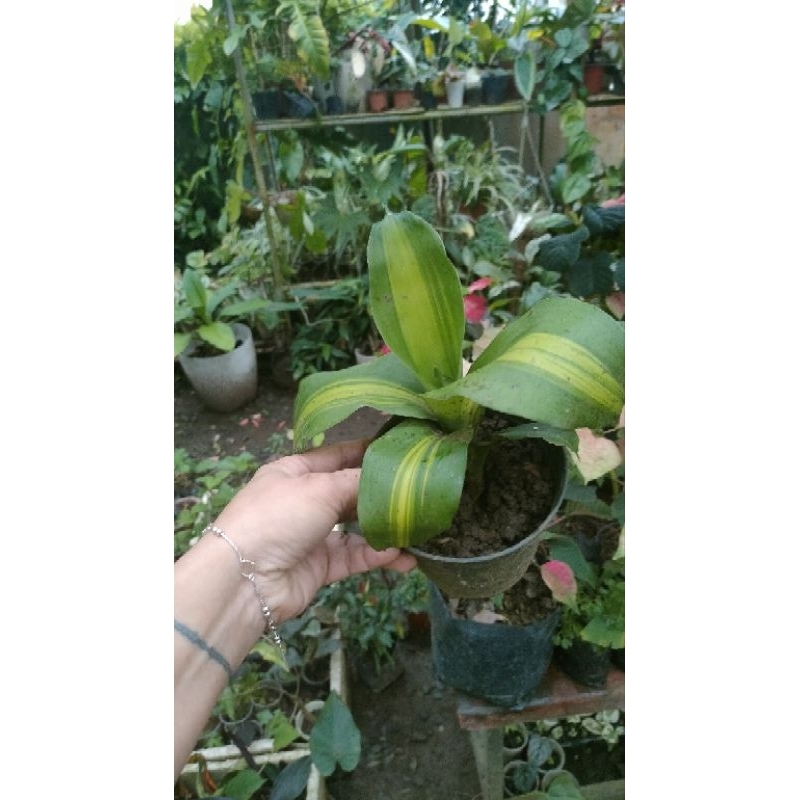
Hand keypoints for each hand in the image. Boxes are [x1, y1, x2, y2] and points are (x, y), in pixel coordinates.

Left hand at [214, 437, 416, 622]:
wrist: (246, 578)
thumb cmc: (278, 516)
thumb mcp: (320, 487)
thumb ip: (357, 481)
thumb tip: (388, 480)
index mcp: (295, 470)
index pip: (338, 455)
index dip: (367, 452)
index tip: (401, 450)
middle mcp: (304, 499)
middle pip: (350, 492)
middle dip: (382, 493)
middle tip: (420, 492)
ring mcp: (312, 534)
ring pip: (356, 527)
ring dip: (385, 529)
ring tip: (417, 530)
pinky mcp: (320, 565)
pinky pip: (354, 556)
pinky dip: (376, 556)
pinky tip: (402, 556)